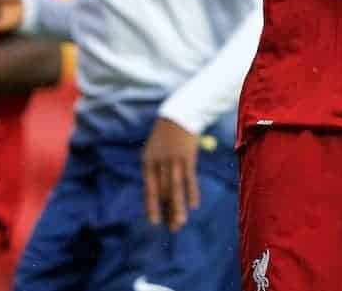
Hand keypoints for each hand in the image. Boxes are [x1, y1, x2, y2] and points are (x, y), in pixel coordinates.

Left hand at [142, 117, 200, 231]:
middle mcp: (158, 162)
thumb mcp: (155, 152)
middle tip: (173, 228)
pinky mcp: (187, 157)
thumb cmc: (166, 137)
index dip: (152, 206)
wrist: (179, 115)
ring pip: (175, 188)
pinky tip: (194, 205)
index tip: (154, 222)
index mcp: (147, 162)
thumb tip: (162, 196)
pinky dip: (192, 192)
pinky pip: (189, 178)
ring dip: (178, 207)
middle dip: (168, 211)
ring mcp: (173, 159)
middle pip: (163, 192)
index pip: (149, 189)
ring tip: (181, 223)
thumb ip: (157, 172)